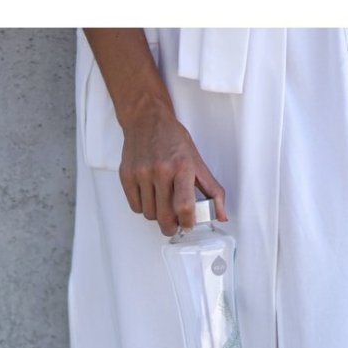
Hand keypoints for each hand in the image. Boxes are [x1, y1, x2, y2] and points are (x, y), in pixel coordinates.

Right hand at [119, 107, 227, 236]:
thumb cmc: (173, 140)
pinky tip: (150, 197)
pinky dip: (143, 207)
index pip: (184, 206)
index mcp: (182, 167)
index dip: (187, 222)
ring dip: (157, 215)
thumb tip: (220, 215)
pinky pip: (135, 206)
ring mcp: (141, 173)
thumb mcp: (198, 162)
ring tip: (162, 204)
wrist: (147, 120)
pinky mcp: (126, 175)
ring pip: (149, 214)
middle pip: (165, 216)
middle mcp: (161, 170)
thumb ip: (212, 191)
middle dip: (171, 227)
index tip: (188, 225)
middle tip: (175, 224)